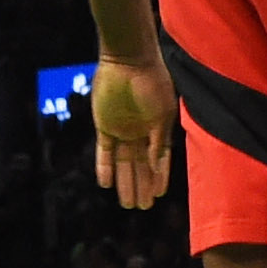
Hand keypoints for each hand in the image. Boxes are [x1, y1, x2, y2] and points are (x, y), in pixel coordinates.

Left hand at [93, 51, 176, 210]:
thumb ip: (159, 141)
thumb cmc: (152, 83)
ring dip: (125, 182)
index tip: (158, 195)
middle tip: (142, 207)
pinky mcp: (104, 126)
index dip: (159, 178)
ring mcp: (122, 130)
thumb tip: (157, 166)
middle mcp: (140, 133)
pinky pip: (104, 152)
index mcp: (157, 129)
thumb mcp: (162, 114)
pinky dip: (105, 167)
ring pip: (123, 163)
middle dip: (142, 186)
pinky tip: (106, 184)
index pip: (159, 160)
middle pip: (140, 166)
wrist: (128, 60)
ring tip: (127, 203)